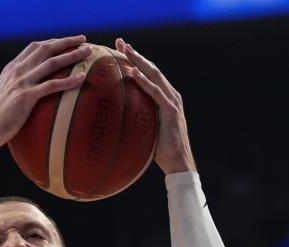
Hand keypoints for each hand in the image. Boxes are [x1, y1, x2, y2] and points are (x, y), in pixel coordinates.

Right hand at [0, 36, 91, 154]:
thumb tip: (13, 95)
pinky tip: (82, 78)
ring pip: (52, 63)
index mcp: (11, 69)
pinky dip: (69, 80)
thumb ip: (8, 90)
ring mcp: (22, 83)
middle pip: (46, 49)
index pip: (33, 47)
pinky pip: (53, 85)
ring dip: (72, 55)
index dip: (52, 42)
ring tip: (88, 52)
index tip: (65, 41)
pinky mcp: (27, 97)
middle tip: (83, 40)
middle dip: (66, 41)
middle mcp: (17, 71)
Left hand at [115, 37, 195, 173]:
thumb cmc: (158, 151)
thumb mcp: (144, 131)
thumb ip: (134, 120)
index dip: (135, 60)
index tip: (119, 50)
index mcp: (164, 97)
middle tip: (118, 42)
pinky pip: (155, 92)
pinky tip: (132, 72)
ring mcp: (172, 101)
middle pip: (151, 68)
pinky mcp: (171, 110)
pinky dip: (144, 81)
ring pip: (154, 75)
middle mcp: (170, 95)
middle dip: (134, 54)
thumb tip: (111, 122)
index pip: (148, 74)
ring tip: (124, 50)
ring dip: (138, 61)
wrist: (177, 163)